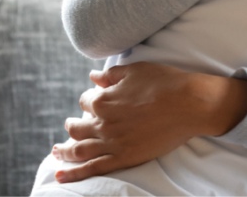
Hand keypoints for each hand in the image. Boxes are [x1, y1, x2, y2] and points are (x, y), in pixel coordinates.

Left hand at [50, 62, 246, 182]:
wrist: (189, 104)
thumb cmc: (165, 83)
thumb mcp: (135, 71)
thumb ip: (110, 75)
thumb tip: (93, 77)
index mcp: (103, 100)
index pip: (86, 101)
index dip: (90, 99)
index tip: (96, 99)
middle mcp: (102, 123)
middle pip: (78, 127)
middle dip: (72, 125)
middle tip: (71, 126)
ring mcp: (111, 143)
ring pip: (79, 149)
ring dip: (65, 150)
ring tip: (57, 151)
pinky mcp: (123, 158)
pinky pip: (92, 168)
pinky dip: (73, 173)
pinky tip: (60, 175)